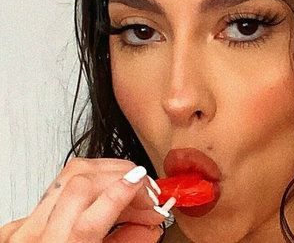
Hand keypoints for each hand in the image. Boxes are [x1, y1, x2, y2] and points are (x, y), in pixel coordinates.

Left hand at [0, 158, 169, 241]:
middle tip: (146, 192)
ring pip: (70, 174)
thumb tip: (152, 224)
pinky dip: (92, 182)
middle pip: (80, 183)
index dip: (121, 193)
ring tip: (132, 188)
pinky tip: (107, 191)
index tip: (143, 183)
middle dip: (122, 176)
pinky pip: (61, 184)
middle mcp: (34, 240)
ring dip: (110, 174)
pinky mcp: (24, 218)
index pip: (88, 219)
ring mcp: (24, 226)